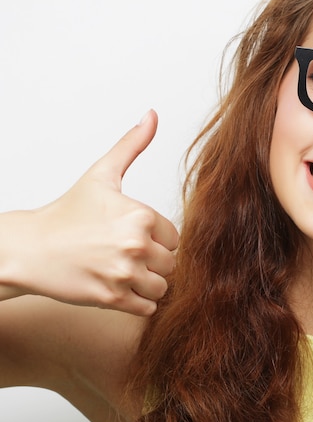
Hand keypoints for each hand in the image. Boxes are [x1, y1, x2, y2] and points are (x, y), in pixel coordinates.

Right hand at [14, 110, 178, 314]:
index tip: (133, 236)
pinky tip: (118, 287)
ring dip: (148, 283)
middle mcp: (136, 244)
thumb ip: (132, 145)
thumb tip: (151, 114)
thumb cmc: (67, 212)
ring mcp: (124, 274)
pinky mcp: (111, 299)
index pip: (175, 237)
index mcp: (141, 215)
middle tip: (126, 255)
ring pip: (163, 286)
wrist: (29, 248)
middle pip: (171, 263)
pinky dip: (138, 301)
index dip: (157, 239)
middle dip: (153, 262)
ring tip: (123, 271)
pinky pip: (148, 307)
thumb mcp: (102, 174)